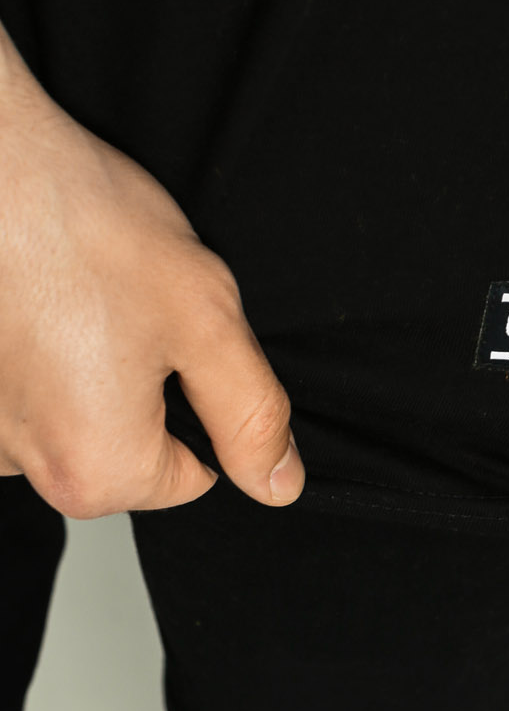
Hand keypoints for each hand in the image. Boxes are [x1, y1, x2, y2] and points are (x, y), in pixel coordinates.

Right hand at [0, 57, 304, 516]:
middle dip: (137, 386)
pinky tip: (34, 297)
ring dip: (78, 367)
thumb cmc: (80, 227)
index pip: (190, 477)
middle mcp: (21, 467)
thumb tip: (279, 483)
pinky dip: (29, 349)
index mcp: (96, 469)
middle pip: (121, 452)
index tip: (172, 339)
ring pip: (65, 417)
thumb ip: (251, 416)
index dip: (199, 403)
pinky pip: (16, 388)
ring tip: (74, 295)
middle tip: (123, 309)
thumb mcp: (205, 320)